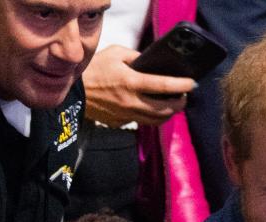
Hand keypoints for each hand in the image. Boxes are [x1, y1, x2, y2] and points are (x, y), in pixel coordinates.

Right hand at [81, 45, 195, 126]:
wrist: (73, 91)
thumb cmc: (93, 69)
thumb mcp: (115, 54)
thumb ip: (136, 57)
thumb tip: (152, 64)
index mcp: (131, 82)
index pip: (163, 86)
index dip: (181, 85)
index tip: (192, 83)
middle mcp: (131, 102)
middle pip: (165, 109)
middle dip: (180, 104)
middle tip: (184, 96)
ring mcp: (126, 115)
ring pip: (156, 120)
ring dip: (169, 113)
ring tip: (173, 104)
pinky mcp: (120, 123)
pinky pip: (142, 122)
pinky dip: (151, 116)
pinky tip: (153, 109)